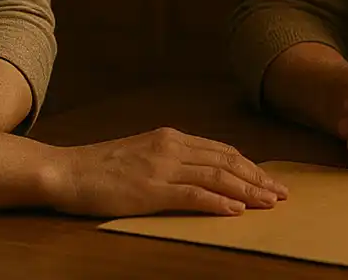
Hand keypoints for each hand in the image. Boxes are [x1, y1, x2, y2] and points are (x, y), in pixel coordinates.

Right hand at [41, 127, 289, 216]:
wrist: (67, 170)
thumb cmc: (101, 167)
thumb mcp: (141, 153)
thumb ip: (170, 158)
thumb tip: (200, 172)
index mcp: (170, 137)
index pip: (221, 151)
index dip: (249, 166)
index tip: (268, 180)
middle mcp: (171, 147)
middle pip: (226, 162)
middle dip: (257, 178)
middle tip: (281, 194)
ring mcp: (162, 167)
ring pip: (216, 177)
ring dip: (247, 191)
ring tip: (269, 202)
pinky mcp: (151, 189)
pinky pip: (193, 195)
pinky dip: (218, 202)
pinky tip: (236, 211)